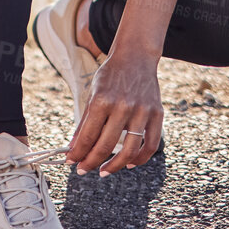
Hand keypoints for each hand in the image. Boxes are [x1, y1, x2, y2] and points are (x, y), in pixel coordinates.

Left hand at [67, 50, 162, 176]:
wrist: (136, 58)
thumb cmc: (110, 76)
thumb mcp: (92, 94)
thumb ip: (84, 122)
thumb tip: (73, 148)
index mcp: (102, 100)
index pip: (87, 135)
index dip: (77, 153)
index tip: (71, 162)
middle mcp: (122, 106)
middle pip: (105, 145)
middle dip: (91, 162)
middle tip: (83, 170)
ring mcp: (142, 111)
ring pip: (129, 150)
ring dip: (114, 166)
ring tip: (104, 171)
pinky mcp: (157, 115)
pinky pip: (150, 145)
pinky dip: (140, 159)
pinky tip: (128, 164)